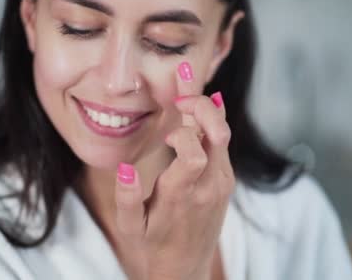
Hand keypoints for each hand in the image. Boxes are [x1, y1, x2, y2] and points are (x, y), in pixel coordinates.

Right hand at [114, 61, 235, 279]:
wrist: (185, 272)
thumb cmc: (153, 248)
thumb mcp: (130, 228)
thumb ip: (127, 199)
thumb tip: (126, 168)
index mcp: (182, 196)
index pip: (193, 152)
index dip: (180, 132)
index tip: (166, 133)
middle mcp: (209, 187)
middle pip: (218, 134)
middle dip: (201, 105)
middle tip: (181, 90)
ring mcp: (222, 184)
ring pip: (223, 135)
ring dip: (207, 110)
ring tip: (185, 91)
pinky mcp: (226, 183)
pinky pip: (224, 145)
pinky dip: (212, 123)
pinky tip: (199, 109)